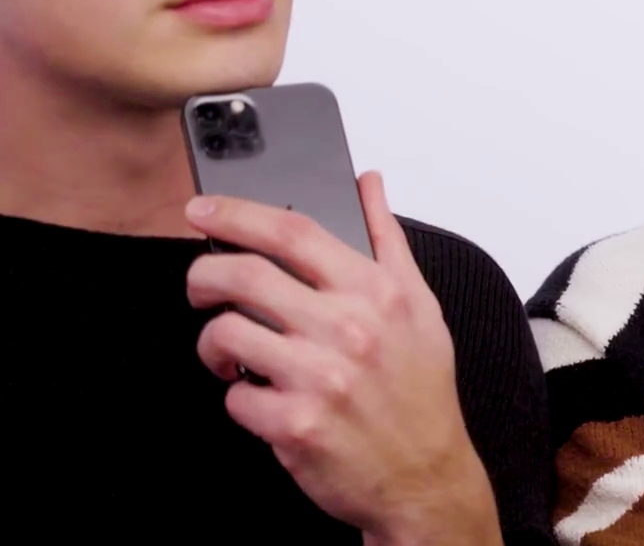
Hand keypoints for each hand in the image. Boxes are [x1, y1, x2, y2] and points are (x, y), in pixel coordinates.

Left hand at [184, 172, 500, 545]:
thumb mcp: (419, 306)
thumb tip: (370, 185)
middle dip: (203, 275)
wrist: (428, 474)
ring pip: (225, 333)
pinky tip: (262, 396)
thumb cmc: (421, 390)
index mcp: (376, 292)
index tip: (203, 210)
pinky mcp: (294, 425)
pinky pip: (233, 396)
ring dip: (213, 342)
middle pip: (243, 274)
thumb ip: (387, 239)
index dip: (238, 213)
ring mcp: (319, 378)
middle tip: (202, 286)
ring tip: (230, 351)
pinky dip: (238, 396)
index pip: (294, 232)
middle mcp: (348, 329)